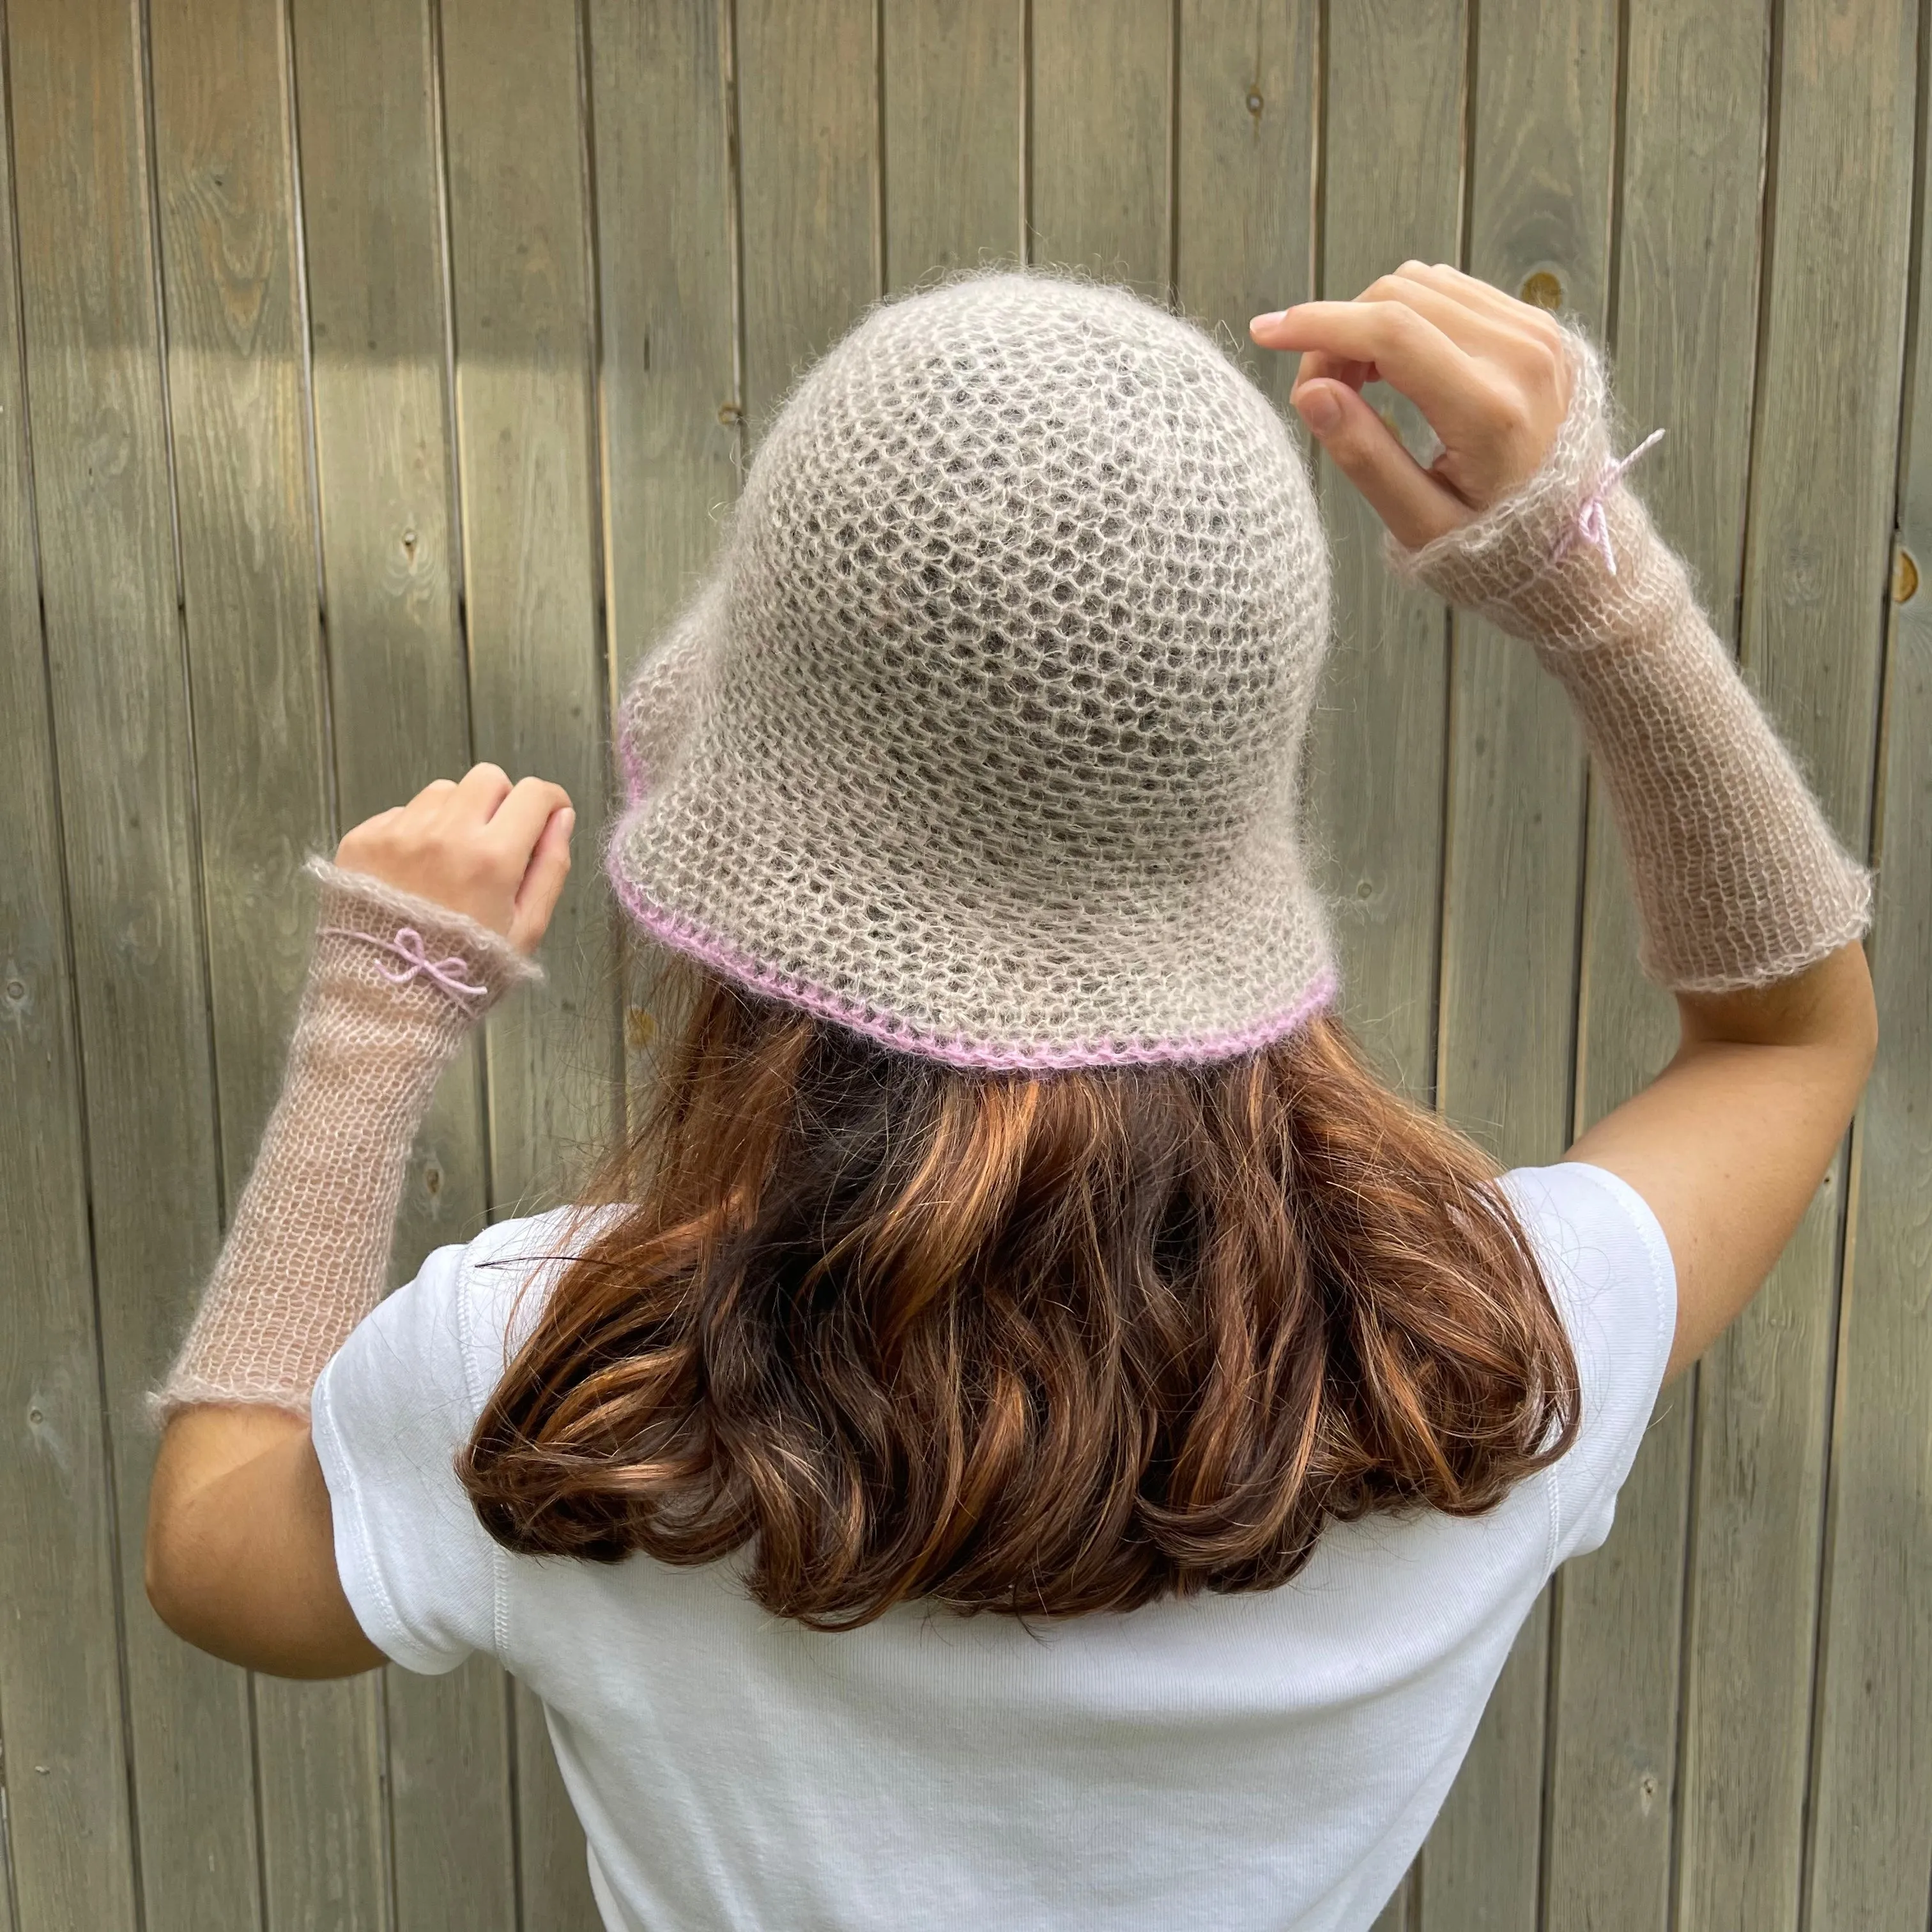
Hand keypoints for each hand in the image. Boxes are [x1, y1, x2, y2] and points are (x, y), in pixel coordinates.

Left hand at [334, 763, 573, 955]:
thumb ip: (551, 868)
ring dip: (457, 815)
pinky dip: (416, 832)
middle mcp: (444, 833)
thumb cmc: (466, 970)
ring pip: (443, 792)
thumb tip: (562, 818)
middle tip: (496, 841)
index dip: (550, 802)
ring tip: (450, 860)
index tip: (548, 817)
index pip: (534, 794)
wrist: (388, 1000)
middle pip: (487, 778)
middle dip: (501, 803)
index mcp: (491, 857)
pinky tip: (416, 873)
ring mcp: (398, 833)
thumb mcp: (526, 930)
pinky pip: (401, 813)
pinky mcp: (363, 839)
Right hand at [1249, 261, 1571, 549]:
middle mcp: (1520, 354)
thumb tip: (1311, 392)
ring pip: (1423, 283)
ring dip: (1371, 319)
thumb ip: (1365, 456)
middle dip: (1339, 330)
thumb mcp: (1419, 524)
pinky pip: (1454, 291)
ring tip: (1358, 382)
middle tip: (1321, 393)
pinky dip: (1409, 315)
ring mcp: (1537, 333)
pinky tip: (1394, 365)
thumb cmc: (1493, 547)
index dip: (1318, 324)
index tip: (1266, 331)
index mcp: (1489, 408)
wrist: (1573, 545)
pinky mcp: (1539, 327)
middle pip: (1399, 296)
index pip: (1390, 330)